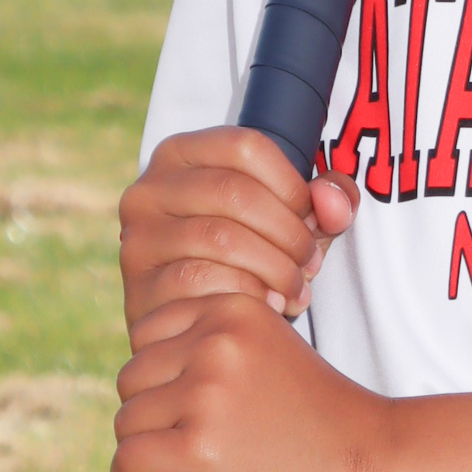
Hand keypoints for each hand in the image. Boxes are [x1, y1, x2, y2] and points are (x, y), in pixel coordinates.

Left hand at [110, 291, 389, 471]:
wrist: (373, 462)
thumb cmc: (322, 417)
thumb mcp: (272, 351)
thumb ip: (221, 347)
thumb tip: (153, 373)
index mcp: (232, 310)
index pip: (149, 334)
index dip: (160, 376)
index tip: (185, 405)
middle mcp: (214, 343)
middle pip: (133, 379)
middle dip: (150, 414)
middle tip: (188, 444)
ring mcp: (205, 394)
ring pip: (128, 422)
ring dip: (144, 450)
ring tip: (184, 469)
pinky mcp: (197, 449)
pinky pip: (129, 462)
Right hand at [119, 126, 357, 344]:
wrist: (202, 324)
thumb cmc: (253, 260)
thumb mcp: (294, 221)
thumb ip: (329, 201)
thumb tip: (332, 202)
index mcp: (183, 155)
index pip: (246, 146)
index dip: (291, 185)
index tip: (312, 220)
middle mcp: (149, 188)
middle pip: (235, 192)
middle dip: (288, 233)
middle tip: (311, 265)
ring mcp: (139, 237)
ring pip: (221, 237)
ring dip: (275, 268)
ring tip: (296, 290)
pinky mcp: (140, 286)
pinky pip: (200, 280)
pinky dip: (247, 294)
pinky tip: (268, 307)